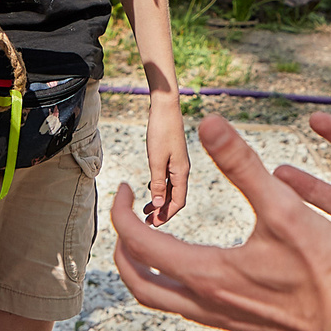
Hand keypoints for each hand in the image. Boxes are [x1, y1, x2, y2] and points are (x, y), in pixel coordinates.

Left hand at [110, 115, 330, 330]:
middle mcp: (208, 303)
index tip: (123, 188)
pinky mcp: (247, 328)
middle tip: (126, 218)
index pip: (140, 244)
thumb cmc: (328, 272)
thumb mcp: (285, 208)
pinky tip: (203, 266)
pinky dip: (178, 284)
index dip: (122, 213)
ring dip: (148, 270)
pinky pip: (193, 310)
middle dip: (123, 250)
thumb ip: (244, 164)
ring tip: (155, 240)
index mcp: (207, 273)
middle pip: (140, 284)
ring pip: (165, 302)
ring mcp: (226, 320)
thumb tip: (209, 122)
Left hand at [140, 92, 190, 223]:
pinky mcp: (173, 156)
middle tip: (148, 222)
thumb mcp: (156, 159)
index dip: (167, 215)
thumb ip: (158, 183)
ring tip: (146, 210)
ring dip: (161, 201)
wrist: (165, 106)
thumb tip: (159, 206)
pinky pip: (169, 178)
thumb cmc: (161, 130)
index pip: (178, 202)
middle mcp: (183, 169)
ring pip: (172, 189)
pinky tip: (152, 189)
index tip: (153, 225)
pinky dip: (161, 188)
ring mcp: (179, 163)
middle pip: (175, 198)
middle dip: (162, 212)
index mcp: (182, 172)